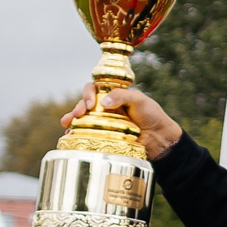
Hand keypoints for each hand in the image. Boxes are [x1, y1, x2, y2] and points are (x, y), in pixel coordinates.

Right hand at [61, 83, 182, 160]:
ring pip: (82, 119)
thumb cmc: (151, 115)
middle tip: (76, 115)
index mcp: (112, 95)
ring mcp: (103, 122)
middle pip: (84, 104)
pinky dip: (76, 134)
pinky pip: (86, 134)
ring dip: (72, 120)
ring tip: (66, 125)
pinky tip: (69, 137)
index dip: (88, 93)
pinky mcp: (103, 136)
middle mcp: (105, 107)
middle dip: (77, 108)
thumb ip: (122, 96)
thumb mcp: (139, 100)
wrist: (159, 138)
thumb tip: (102, 102)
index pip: (94, 89)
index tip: (91, 103)